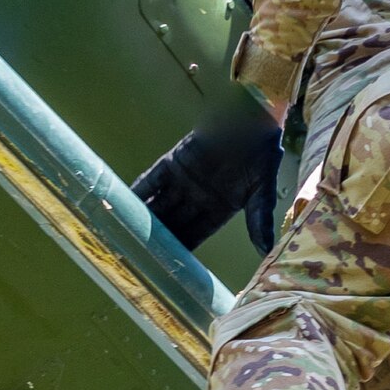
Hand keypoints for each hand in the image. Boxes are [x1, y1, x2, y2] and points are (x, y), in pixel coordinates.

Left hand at [132, 102, 285, 253]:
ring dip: (144, 219)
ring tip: (125, 236)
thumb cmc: (262, 154)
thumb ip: (259, 219)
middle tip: (138, 257)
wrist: (252, 120)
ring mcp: (183, 180)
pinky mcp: (172, 162)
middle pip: (173, 222)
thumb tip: (266, 250)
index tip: (168, 269)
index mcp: (219, 208)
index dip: (182, 250)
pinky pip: (151, 180)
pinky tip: (123, 205)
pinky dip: (138, 192)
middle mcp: (197, 197)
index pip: (195, 234)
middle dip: (157, 239)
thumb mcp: (262, 191)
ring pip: (159, 205)